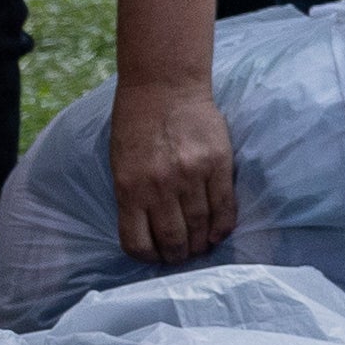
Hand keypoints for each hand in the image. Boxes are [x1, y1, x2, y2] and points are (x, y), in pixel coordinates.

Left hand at [111, 76, 238, 263]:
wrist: (163, 87)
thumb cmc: (136, 124)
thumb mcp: (120, 164)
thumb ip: (134, 195)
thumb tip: (150, 227)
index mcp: (129, 189)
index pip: (137, 241)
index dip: (149, 257)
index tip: (156, 257)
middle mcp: (160, 187)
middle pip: (173, 238)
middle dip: (179, 254)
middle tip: (183, 256)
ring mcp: (191, 176)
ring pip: (200, 225)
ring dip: (202, 243)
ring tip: (202, 246)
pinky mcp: (218, 164)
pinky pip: (224, 205)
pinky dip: (223, 225)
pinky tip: (220, 232)